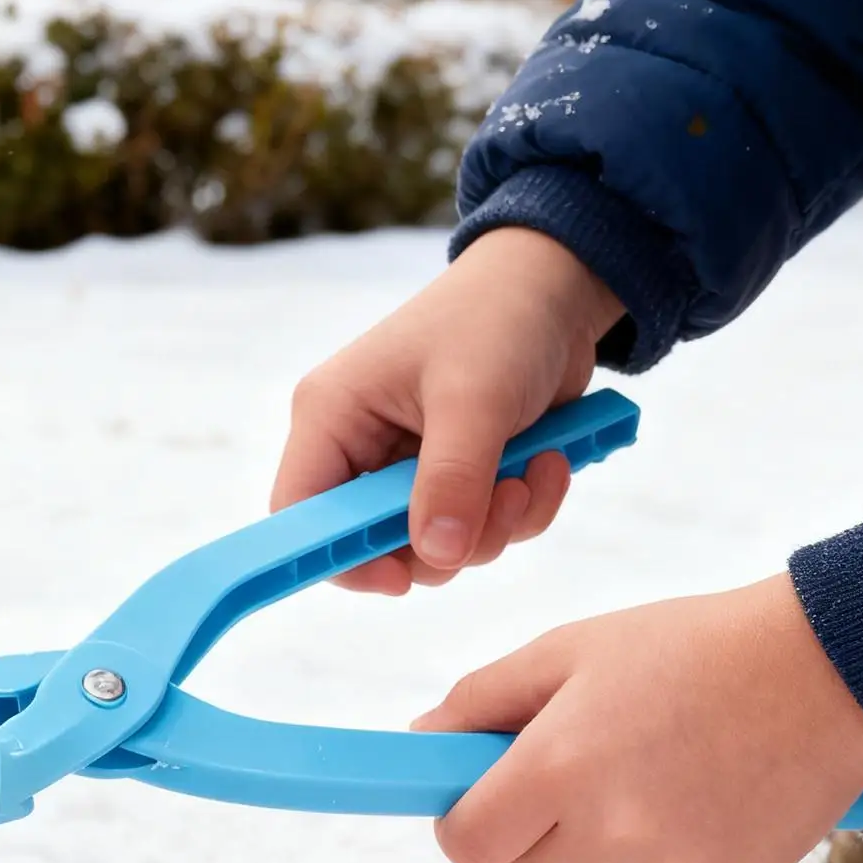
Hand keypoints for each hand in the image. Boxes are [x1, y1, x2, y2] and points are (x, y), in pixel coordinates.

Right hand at [273, 227, 623, 592]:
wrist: (561, 285)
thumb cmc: (500, 317)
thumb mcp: (475, 397)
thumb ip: (453, 481)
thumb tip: (438, 555)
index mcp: (333, 416)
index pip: (301, 514)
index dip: (339, 557)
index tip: (400, 578)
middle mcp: (360, 448)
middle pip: (375, 545)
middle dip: (449, 540)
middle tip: (504, 501)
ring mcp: (408, 467)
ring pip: (435, 547)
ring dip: (497, 525)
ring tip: (536, 467)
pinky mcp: (456, 476)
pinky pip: (478, 530)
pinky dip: (521, 510)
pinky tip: (547, 462)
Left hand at [413, 576, 862, 862]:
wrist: (827, 669)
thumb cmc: (687, 649)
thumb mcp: (569, 651)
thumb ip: (481, 699)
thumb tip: (421, 741)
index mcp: (560, 768)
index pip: (467, 846)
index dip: (463, 824)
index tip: (476, 800)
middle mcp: (612, 830)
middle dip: (534, 825)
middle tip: (581, 762)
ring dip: (598, 841)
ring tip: (651, 767)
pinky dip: (658, 854)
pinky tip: (696, 792)